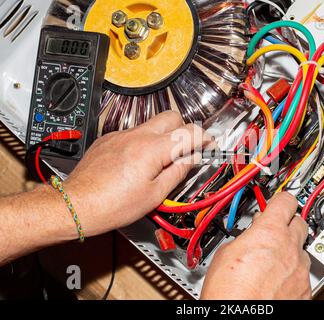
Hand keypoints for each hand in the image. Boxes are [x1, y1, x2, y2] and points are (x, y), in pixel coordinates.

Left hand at [62, 111, 210, 236]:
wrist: (78, 204)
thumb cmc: (112, 204)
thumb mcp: (155, 195)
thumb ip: (177, 173)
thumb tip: (191, 160)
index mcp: (152, 149)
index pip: (189, 133)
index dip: (205, 137)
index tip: (209, 144)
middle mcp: (137, 136)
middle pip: (172, 116)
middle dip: (185, 129)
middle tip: (187, 148)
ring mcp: (121, 135)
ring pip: (152, 124)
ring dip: (164, 136)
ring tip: (162, 159)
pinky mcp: (109, 139)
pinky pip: (133, 132)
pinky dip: (144, 142)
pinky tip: (139, 162)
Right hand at [201, 192, 311, 299]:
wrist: (239, 319)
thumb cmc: (229, 292)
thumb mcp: (225, 253)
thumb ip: (245, 237)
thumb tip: (249, 237)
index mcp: (269, 232)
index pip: (286, 201)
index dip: (281, 199)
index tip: (279, 200)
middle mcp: (290, 248)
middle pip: (300, 222)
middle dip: (288, 223)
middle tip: (275, 230)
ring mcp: (300, 270)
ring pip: (302, 250)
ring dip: (290, 251)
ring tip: (272, 263)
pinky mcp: (305, 290)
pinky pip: (303, 273)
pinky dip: (292, 274)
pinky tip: (276, 282)